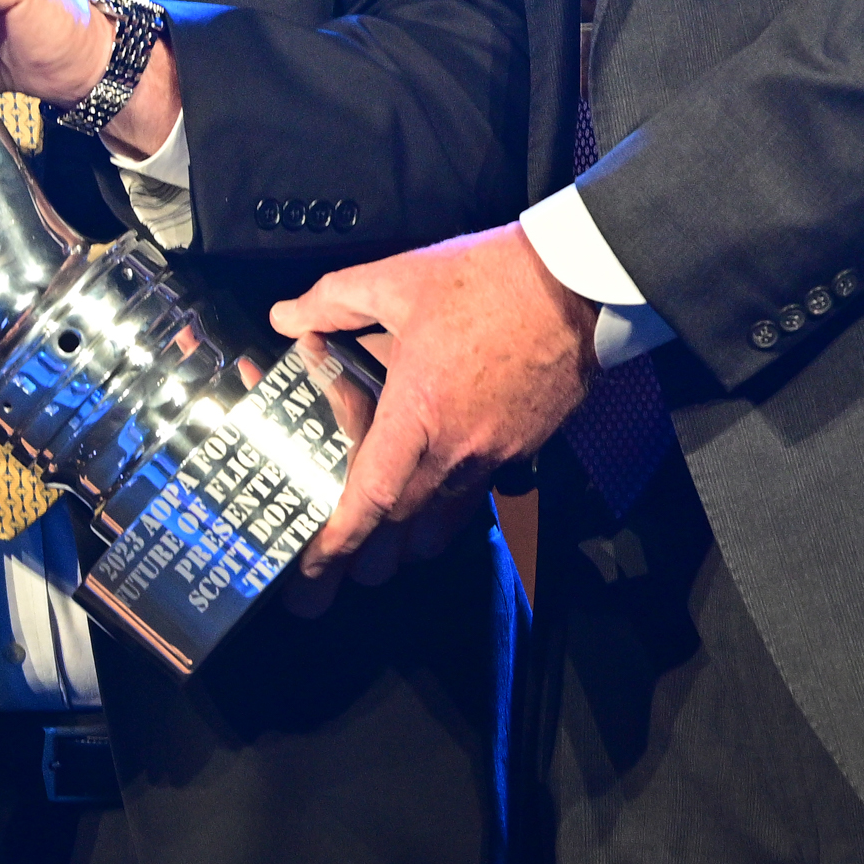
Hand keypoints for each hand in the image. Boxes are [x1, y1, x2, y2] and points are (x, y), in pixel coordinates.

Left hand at [269, 222, 596, 578]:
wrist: (578, 285)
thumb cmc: (490, 280)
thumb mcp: (399, 279)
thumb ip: (333, 300)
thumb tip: (286, 316)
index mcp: (421, 410)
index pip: (374, 493)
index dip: (340, 536)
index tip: (312, 564)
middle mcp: (458, 445)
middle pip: (404, 519)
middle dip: (363, 556)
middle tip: (330, 583)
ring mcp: (496, 451)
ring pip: (444, 515)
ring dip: (408, 545)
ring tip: (380, 565)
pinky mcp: (523, 446)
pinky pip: (477, 494)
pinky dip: (449, 513)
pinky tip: (436, 518)